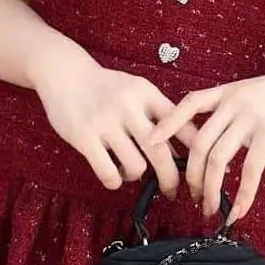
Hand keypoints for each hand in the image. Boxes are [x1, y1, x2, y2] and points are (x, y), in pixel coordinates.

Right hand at [29, 38, 180, 194]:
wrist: (65, 73)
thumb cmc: (106, 87)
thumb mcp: (137, 90)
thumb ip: (158, 115)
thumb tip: (182, 151)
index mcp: (146, 94)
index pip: (180, 123)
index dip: (195, 149)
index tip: (199, 168)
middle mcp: (128, 107)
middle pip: (160, 152)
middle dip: (170, 178)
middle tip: (171, 191)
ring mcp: (105, 122)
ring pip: (136, 166)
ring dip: (136, 176)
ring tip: (128, 171)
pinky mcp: (84, 137)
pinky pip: (108, 173)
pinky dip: (115, 181)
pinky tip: (113, 175)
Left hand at [149, 56, 264, 219]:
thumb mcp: (255, 92)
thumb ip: (235, 110)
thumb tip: (223, 136)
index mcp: (227, 92)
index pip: (189, 104)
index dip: (168, 123)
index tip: (151, 142)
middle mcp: (233, 104)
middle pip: (198, 144)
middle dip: (191, 176)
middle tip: (192, 197)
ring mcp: (250, 119)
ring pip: (218, 161)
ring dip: (211, 190)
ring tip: (210, 209)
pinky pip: (249, 171)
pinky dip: (242, 195)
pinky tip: (239, 211)